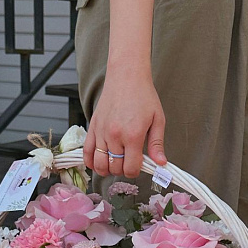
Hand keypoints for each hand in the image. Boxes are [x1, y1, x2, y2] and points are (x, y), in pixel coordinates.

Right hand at [83, 62, 166, 177]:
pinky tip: (99, 162)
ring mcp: (101, 132)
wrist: (126, 76)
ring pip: (100, 164)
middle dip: (123, 170)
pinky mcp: (92, 127)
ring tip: (115, 163)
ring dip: (108, 169)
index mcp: (133, 135)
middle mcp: (114, 136)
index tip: (139, 165)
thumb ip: (157, 144)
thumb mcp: (157, 120)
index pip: (130, 168)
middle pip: (115, 168)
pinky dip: (91, 162)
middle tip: (129, 161)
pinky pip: (86, 153)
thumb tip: (160, 164)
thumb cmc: (143, 95)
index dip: (136, 171)